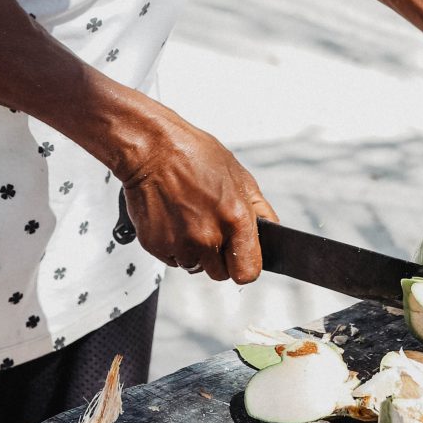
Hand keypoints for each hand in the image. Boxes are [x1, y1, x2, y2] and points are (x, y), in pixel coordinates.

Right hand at [116, 111, 278, 281]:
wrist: (151, 148)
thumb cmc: (194, 155)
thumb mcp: (239, 175)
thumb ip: (259, 209)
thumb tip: (271, 230)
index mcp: (235, 220)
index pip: (248, 272)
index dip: (245, 265)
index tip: (240, 257)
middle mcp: (208, 237)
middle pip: (220, 274)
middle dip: (218, 258)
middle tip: (210, 229)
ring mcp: (180, 244)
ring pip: (194, 267)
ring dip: (194, 251)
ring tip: (189, 218)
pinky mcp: (155, 245)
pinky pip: (171, 259)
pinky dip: (172, 245)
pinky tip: (172, 218)